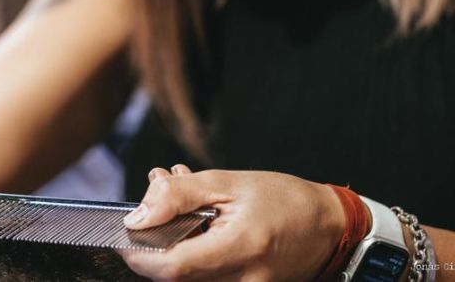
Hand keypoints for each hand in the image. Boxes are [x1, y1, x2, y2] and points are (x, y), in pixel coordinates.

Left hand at [119, 165, 344, 280]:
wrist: (329, 227)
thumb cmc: (284, 200)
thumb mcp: (229, 183)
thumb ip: (180, 195)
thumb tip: (138, 215)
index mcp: (241, 248)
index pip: (172, 267)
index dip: (139, 253)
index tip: (124, 233)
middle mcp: (244, 281)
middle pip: (174, 278)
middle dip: (153, 245)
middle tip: (152, 210)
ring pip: (187, 280)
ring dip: (171, 247)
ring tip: (178, 210)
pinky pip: (204, 280)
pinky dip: (190, 254)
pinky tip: (196, 227)